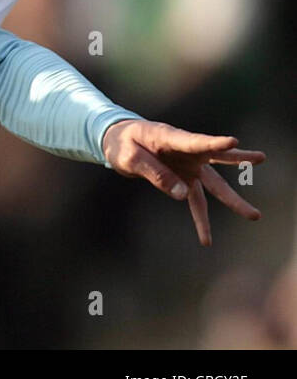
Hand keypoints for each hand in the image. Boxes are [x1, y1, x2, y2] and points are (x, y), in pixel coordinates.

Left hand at [101, 118, 265, 245]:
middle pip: (215, 158)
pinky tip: (206, 240)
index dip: (214, 142)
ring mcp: (188, 166)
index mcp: (169, 137)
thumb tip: (182, 195)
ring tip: (255, 216)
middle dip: (238, 159)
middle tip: (261, 158)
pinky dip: (201, 220)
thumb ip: (155, 172)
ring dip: (232, 200)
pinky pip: (196, 201)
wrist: (117, 141)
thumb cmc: (122, 143)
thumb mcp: (129, 156)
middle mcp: (186, 152)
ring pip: (214, 185)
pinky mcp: (184, 179)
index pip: (195, 141)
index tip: (233, 141)